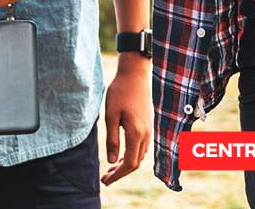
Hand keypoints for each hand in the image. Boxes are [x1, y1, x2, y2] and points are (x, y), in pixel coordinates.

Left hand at [100, 54, 151, 185]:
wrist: (135, 75)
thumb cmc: (120, 92)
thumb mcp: (110, 115)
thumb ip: (112, 139)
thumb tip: (111, 161)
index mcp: (136, 133)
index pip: (129, 164)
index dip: (118, 175)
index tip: (106, 181)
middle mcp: (146, 135)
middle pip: (135, 163)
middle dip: (120, 172)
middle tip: (105, 178)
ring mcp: (149, 130)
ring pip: (139, 156)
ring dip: (125, 164)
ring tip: (110, 169)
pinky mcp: (148, 125)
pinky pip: (141, 147)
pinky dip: (131, 155)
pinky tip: (121, 154)